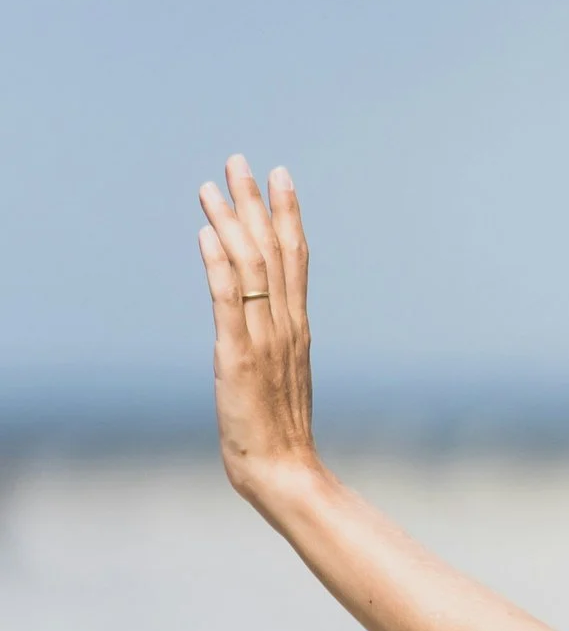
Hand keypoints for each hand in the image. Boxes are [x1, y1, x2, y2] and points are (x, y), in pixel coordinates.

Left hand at [198, 156, 318, 499]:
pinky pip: (229, 303)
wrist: (285, 469)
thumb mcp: (277, 376)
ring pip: (251, 269)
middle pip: (273, 252)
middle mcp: (286, 325)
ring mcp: (264, 339)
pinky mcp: (238, 357)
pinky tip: (208, 236)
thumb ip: (272, 342)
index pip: (296, 258)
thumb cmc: (280, 432)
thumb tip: (259, 317)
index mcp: (297, 327)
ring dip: (232, 223)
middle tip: (240, 162)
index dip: (288, 214)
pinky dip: (220, 267)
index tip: (280, 176)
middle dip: (256, 203)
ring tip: (212, 187)